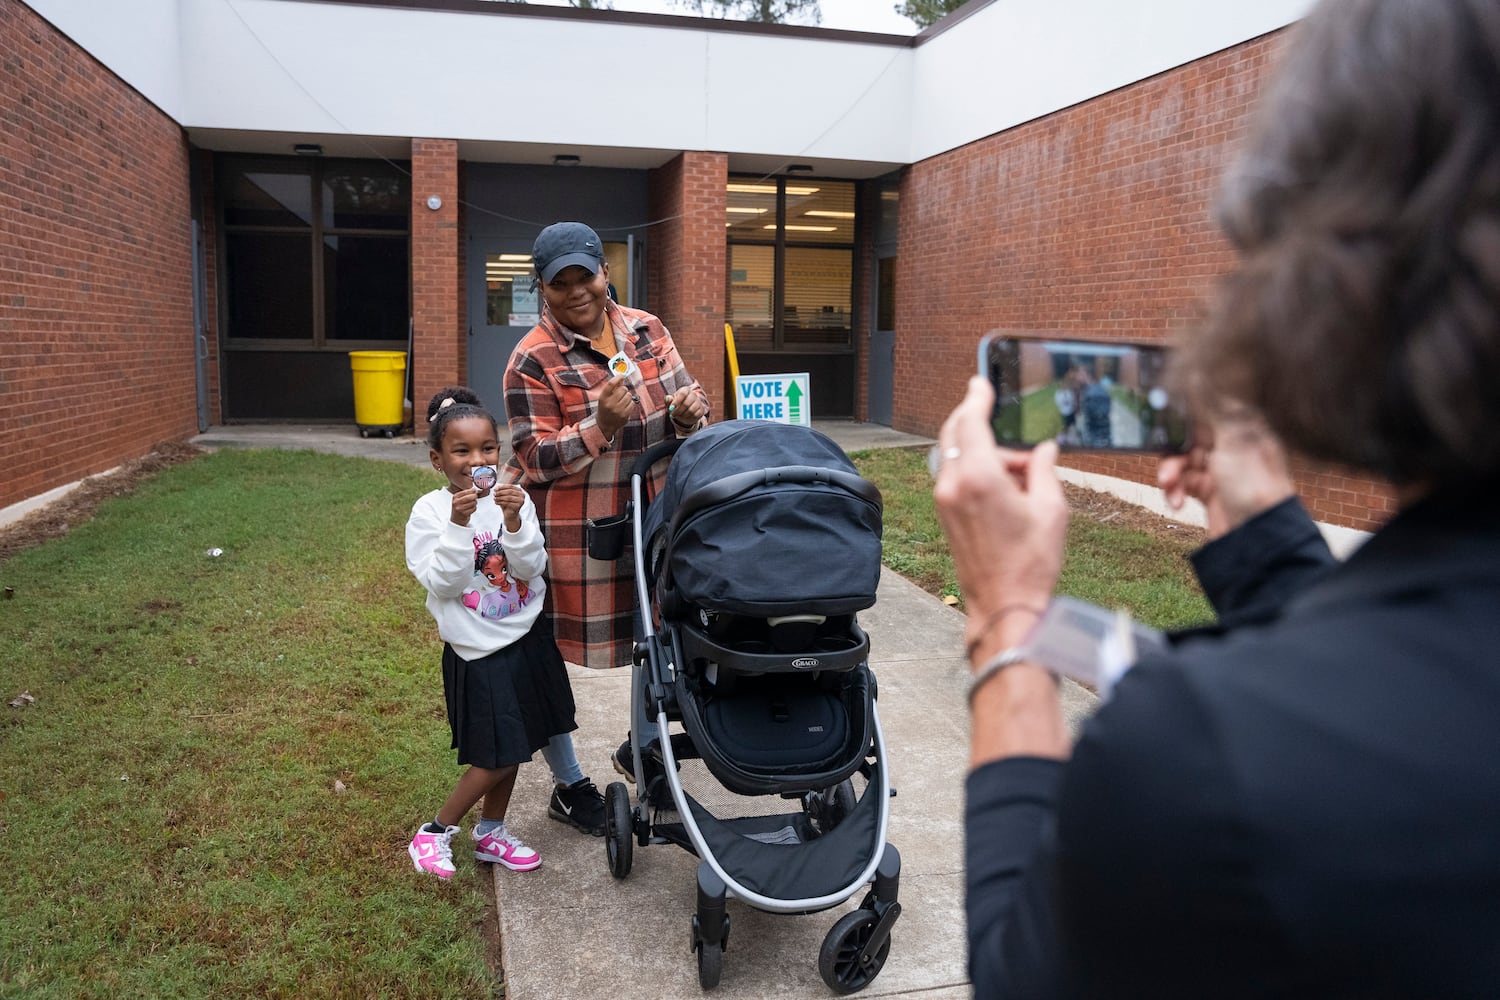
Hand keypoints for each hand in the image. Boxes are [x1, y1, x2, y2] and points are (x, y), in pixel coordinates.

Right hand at [449, 486, 478, 526]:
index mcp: (455, 497)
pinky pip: (473, 508)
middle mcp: (456, 502)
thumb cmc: (459, 507)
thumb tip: (475, 490)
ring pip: (473, 503)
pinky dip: (474, 508)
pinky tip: (471, 509)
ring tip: (472, 504)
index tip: (475, 491)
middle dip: (475, 496)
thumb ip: (466, 494)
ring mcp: (460, 508)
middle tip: (475, 497)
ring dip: (475, 503)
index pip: (466, 491)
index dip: (472, 491)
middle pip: (470, 497)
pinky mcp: (464, 514)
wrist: (456, 519)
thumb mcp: (459, 499)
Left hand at [492, 484, 525, 532]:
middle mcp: (522, 494)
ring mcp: (521, 500)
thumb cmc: (507, 503)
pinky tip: (496, 502)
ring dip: (500, 498)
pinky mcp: (518, 506)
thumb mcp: (504, 495)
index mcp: (519, 490)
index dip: (502, 487)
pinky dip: (501, 502)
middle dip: (500, 492)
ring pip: (508, 497)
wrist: (510, 514)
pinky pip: (508, 503)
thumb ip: (501, 490)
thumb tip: (496, 487)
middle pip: (509, 491)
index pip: (510, 486)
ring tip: (494, 498)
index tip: (495, 489)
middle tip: (494, 494)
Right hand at [596, 376, 635, 439]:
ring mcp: (617, 410)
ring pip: (629, 396)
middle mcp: (609, 404)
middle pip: (623, 389)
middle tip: (621, 394)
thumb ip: (613, 388)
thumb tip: (621, 378)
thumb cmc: (605, 408)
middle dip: (623, 390)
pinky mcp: (625, 415)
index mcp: (603, 398)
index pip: (611, 384)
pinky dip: (630, 403)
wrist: (605, 425)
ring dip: (627, 397)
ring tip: (622, 401)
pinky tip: (625, 407)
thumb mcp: (605, 398)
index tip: (621, 376)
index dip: (618, 378)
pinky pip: (632, 403)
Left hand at [667, 386, 706, 430]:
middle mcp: (693, 394)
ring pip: (691, 410)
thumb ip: (668, 400)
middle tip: (673, 415)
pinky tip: (686, 416)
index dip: (676, 401)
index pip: (682, 394)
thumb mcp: (670, 403)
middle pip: (686, 403)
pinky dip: (689, 417)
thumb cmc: (676, 405)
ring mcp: (698, 402)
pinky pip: (696, 415)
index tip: (671, 408)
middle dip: (678, 411)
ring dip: (683, 415)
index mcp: (685, 390)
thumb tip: (668, 398)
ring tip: (680, 415)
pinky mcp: (701, 409)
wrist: (683, 413)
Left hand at [934, 377, 1067, 646]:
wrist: (1004, 606)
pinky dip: (974, 466)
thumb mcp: (1052, 510)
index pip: (971, 422)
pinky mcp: (945, 514)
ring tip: (1020, 465)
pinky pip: (955, 475)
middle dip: (973, 416)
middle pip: (954, 433)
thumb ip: (1044, 470)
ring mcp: (944, 500)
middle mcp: (954, 485)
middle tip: (993, 407)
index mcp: (980, 477)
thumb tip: (1044, 450)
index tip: (981, 382)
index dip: (977, 398)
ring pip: (954, 454)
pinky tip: (1003, 479)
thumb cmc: (1032, 562)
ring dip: (980, 446)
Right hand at [1158, 406, 1293, 539]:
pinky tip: (1177, 502)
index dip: (1182, 409)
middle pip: (1187, 435)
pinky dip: (1175, 491)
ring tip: (1168, 486)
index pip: (1205, 406)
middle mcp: (1229, 444)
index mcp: (1241, 425)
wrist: (1259, 537)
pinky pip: (1181, 483)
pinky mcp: (1208, 491)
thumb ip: (1212, 405)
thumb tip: (1198, 371)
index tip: (1159, 408)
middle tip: (1164, 457)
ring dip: (1170, 473)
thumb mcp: (1233, 439)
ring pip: (1180, 460)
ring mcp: (1218, 468)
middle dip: (1171, 448)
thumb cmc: (1255, 485)